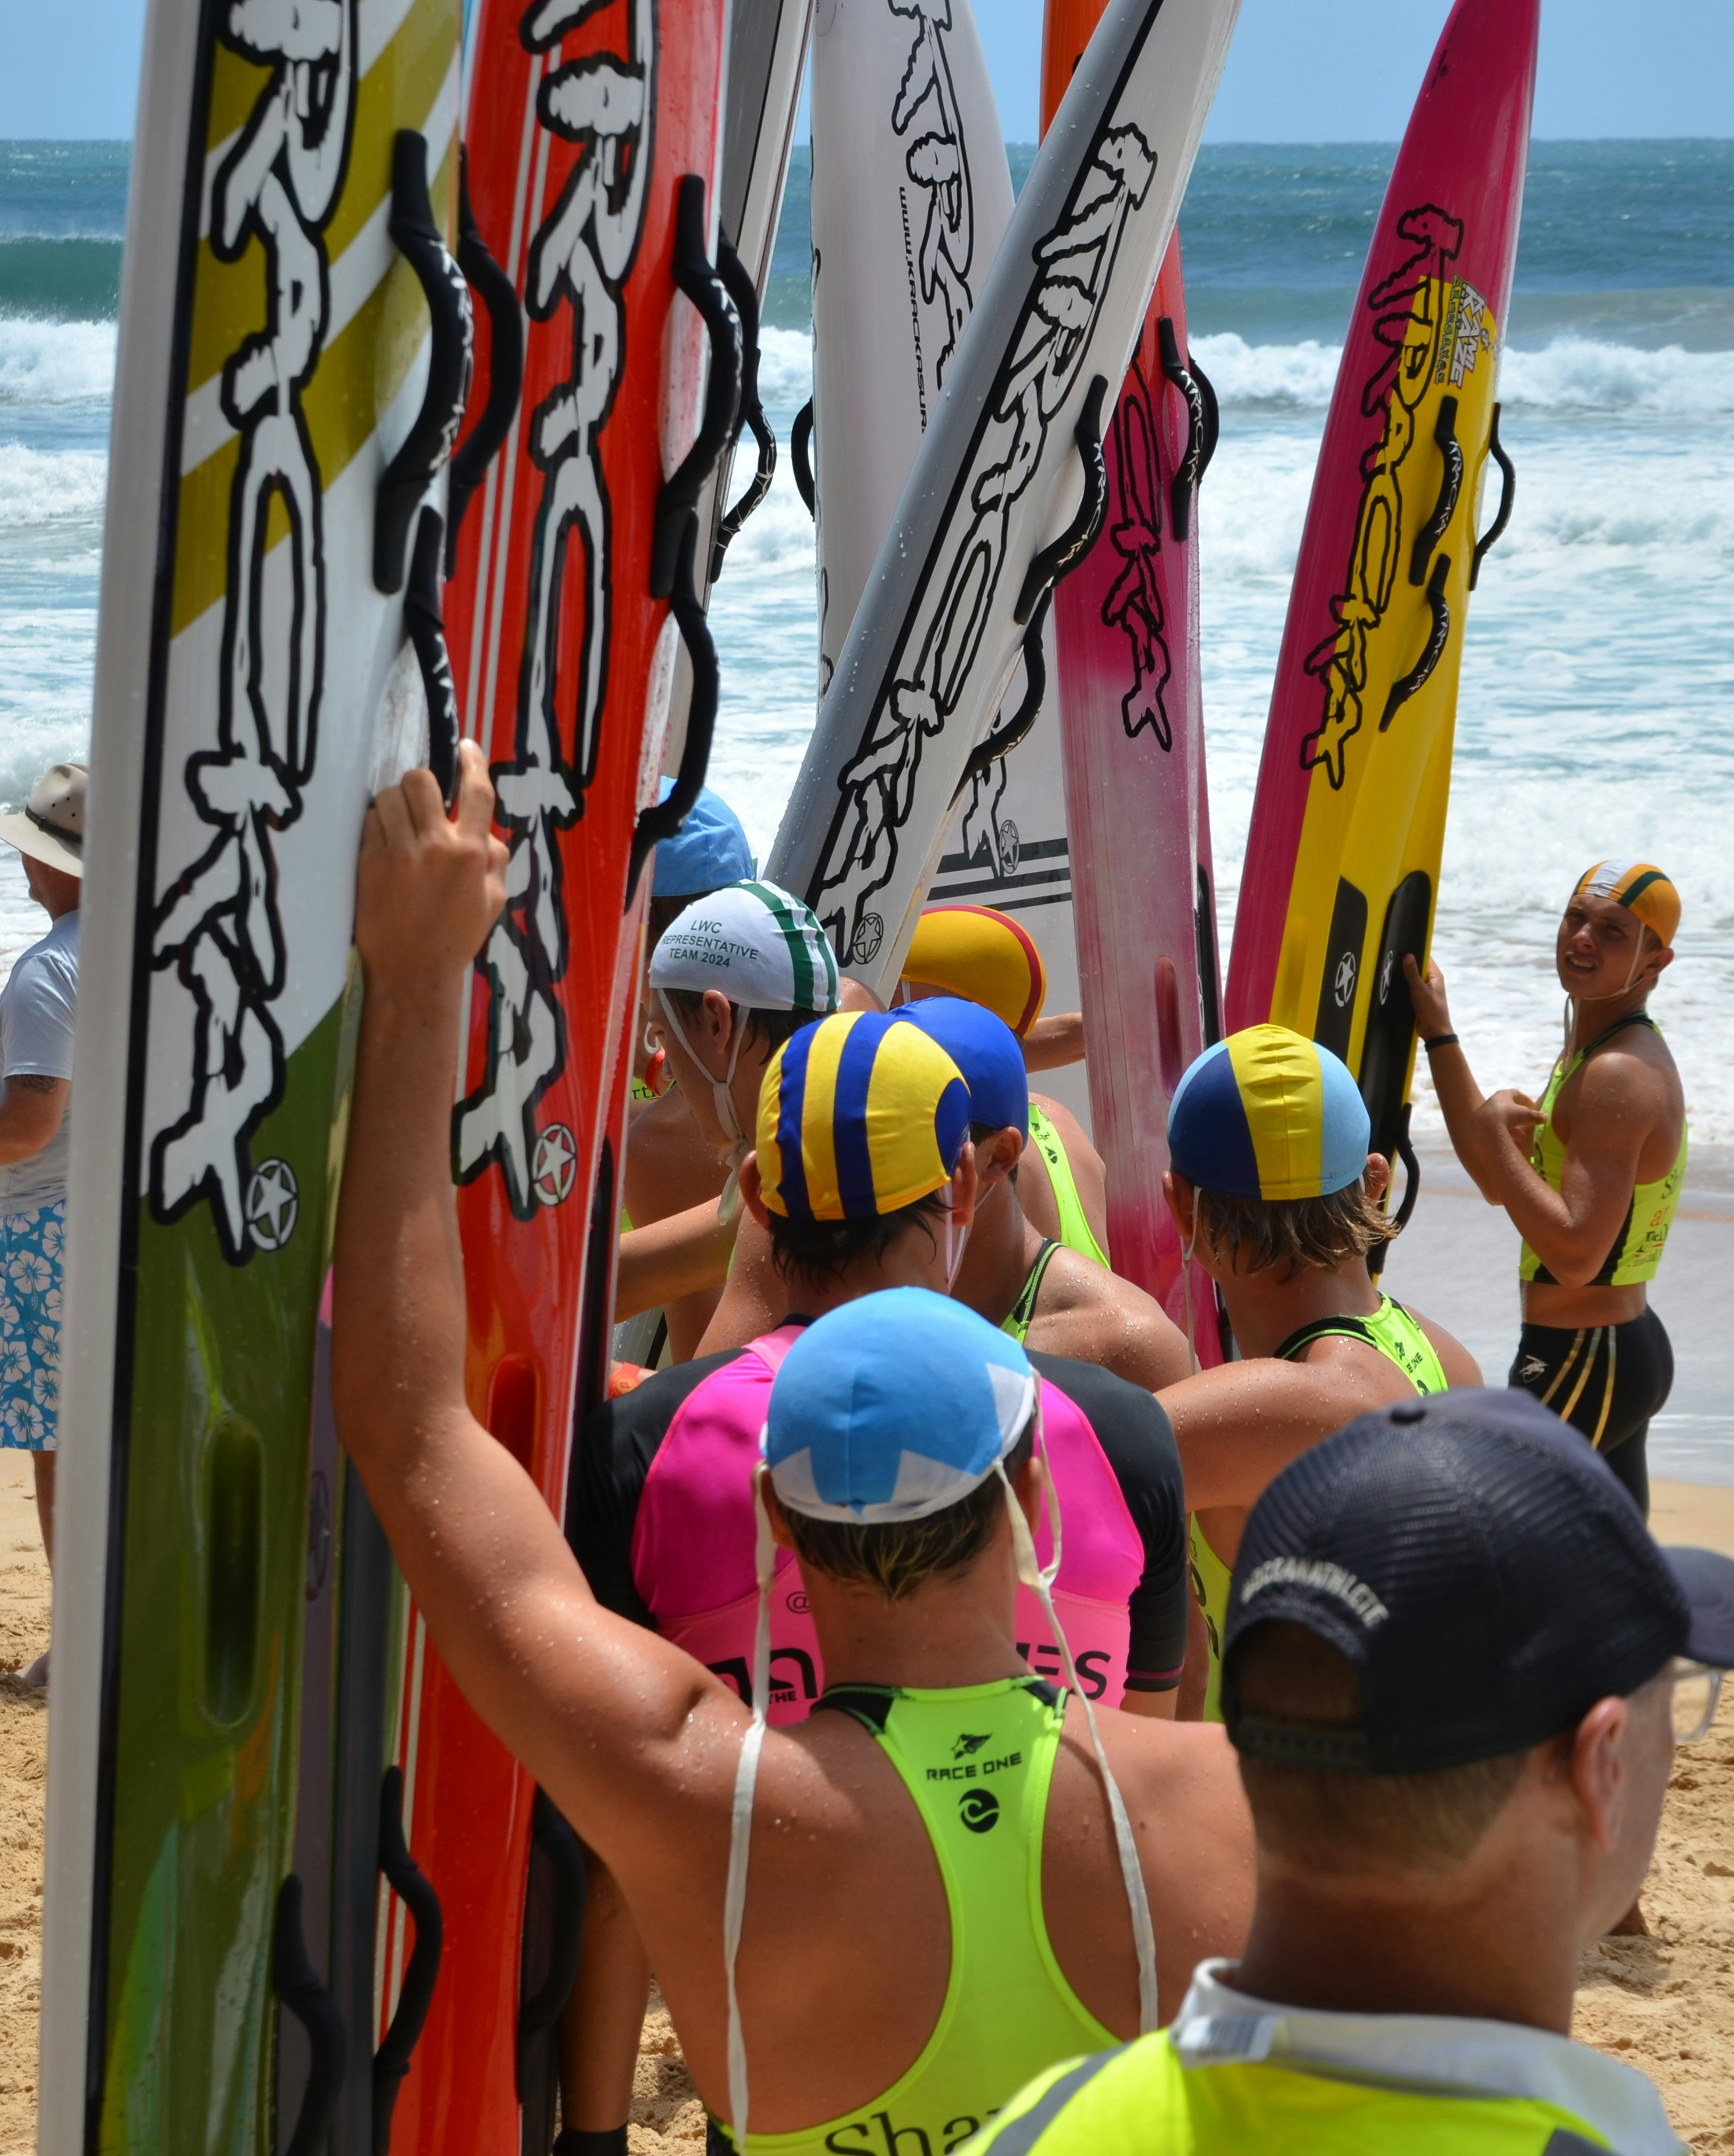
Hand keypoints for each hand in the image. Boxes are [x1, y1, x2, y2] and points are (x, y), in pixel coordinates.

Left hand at [355, 741, 507, 997]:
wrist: (412, 972)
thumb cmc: (456, 937)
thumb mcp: (493, 901)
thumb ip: (494, 860)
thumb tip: (486, 830)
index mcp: (471, 854)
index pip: (477, 792)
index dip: (472, 762)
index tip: (464, 747)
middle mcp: (435, 847)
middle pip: (422, 780)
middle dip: (421, 784)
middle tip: (421, 802)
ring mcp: (399, 854)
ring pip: (390, 797)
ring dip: (396, 804)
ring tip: (400, 825)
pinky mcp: (369, 863)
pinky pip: (369, 822)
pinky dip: (377, 826)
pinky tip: (383, 845)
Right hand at [1403, 952, 1451, 1039]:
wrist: (1434, 1032)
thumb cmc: (1432, 1011)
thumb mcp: (1419, 990)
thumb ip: (1412, 974)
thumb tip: (1408, 956)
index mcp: (1435, 976)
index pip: (1426, 958)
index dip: (1416, 953)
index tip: (1403, 950)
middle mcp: (1431, 981)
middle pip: (1418, 967)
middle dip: (1407, 965)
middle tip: (1395, 962)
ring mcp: (1425, 990)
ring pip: (1413, 979)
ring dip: (1405, 978)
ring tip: (1393, 975)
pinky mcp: (1419, 998)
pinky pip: (1410, 988)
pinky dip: (1404, 987)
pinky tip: (1396, 987)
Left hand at [1475, 1088, 1543, 1151]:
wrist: (1485, 1128)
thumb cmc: (1508, 1116)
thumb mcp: (1526, 1115)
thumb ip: (1536, 1116)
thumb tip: (1546, 1117)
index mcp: (1502, 1095)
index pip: (1516, 1094)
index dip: (1526, 1100)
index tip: (1533, 1107)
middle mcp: (1492, 1103)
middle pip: (1508, 1108)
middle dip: (1519, 1116)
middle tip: (1528, 1123)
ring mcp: (1485, 1114)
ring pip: (1502, 1120)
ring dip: (1513, 1127)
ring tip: (1522, 1136)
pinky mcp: (1480, 1126)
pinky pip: (1495, 1129)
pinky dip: (1504, 1133)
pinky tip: (1512, 1141)